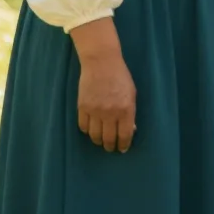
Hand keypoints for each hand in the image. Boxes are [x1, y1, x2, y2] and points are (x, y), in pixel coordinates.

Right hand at [71, 17, 136, 151]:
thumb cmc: (121, 77)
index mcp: (126, 109)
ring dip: (98, 141)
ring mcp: (95, 111)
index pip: (124, 134)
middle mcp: (110, 113)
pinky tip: (91, 130)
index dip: (123, 144)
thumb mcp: (131, 94)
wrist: (101, 63)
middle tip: (111, 148)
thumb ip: (130, 112)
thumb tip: (130, 129)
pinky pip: (83, 126)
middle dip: (110, 146)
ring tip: (101, 142)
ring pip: (94, 135)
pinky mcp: (82, 107)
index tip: (122, 149)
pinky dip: (87, 131)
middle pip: (108, 138)